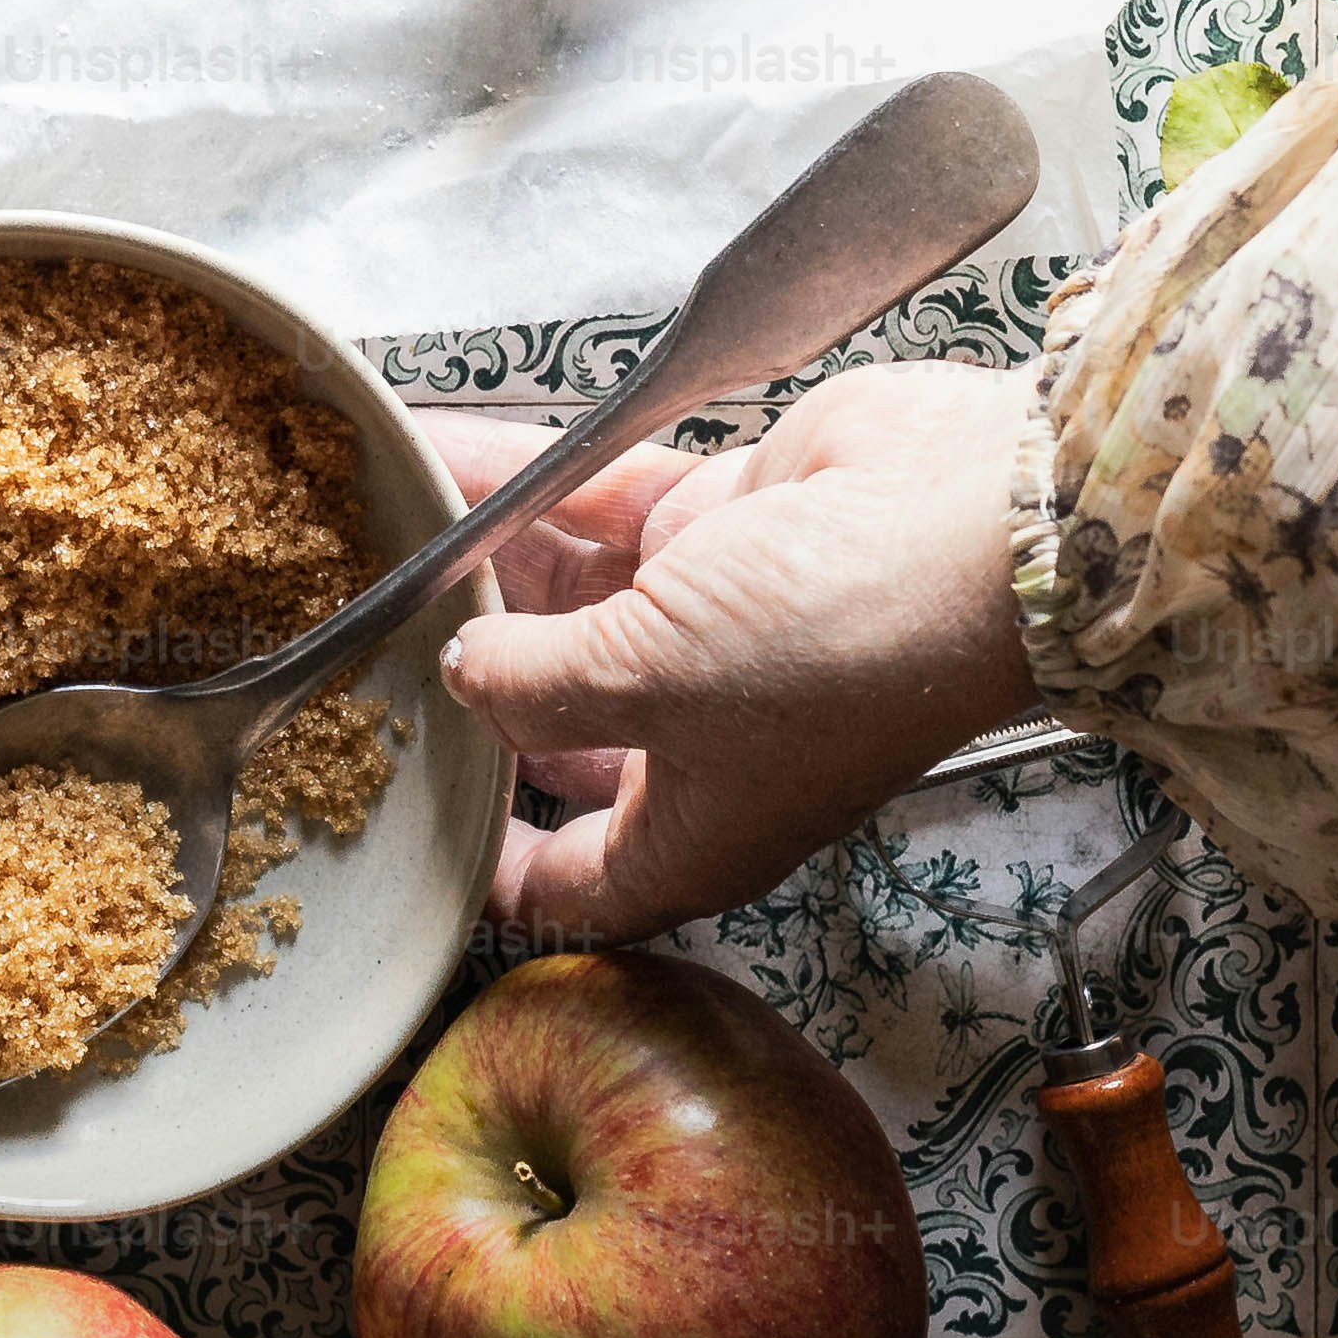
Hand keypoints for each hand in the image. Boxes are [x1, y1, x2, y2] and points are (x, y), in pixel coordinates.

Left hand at [420, 361, 1046, 939]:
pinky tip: (442, 455)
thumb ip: (531, 684)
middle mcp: (696, 738)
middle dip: (455, 682)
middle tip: (355, 640)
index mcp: (691, 832)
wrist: (982, 524)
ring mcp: (708, 627)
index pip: (567, 882)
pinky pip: (596, 507)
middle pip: (545, 725)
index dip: (485, 869)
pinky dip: (522, 482)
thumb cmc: (841, 648)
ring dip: (474, 560)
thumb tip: (461, 671)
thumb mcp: (645, 684)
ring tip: (373, 521)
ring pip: (559, 600)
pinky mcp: (721, 527)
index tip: (403, 830)